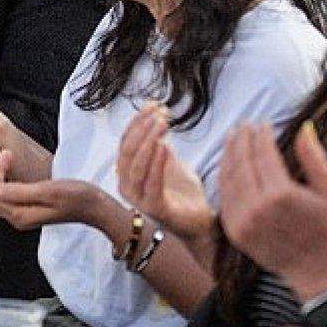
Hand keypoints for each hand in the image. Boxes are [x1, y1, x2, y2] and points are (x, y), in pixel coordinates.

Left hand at [0, 150, 106, 230]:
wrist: (95, 206)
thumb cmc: (77, 197)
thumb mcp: (48, 190)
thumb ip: (19, 192)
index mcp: (20, 215)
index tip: (8, 154)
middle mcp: (17, 218)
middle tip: (8, 154)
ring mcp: (21, 214)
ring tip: (11, 158)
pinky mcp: (26, 208)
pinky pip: (5, 193)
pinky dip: (5, 178)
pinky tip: (15, 167)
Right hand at [117, 102, 215, 243]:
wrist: (200, 221)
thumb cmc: (182, 192)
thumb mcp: (168, 160)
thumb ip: (158, 142)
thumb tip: (153, 114)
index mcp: (127, 173)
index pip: (125, 142)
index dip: (137, 122)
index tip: (153, 105)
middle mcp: (127, 187)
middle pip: (128, 152)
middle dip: (143, 128)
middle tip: (160, 113)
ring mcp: (139, 200)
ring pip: (136, 166)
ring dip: (149, 141)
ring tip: (163, 124)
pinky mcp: (155, 210)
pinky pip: (152, 183)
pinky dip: (157, 163)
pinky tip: (166, 146)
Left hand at [218, 122, 326, 290]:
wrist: (316, 270)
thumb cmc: (325, 229)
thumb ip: (314, 158)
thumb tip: (304, 128)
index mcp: (281, 195)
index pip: (264, 155)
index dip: (261, 136)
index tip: (262, 124)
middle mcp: (257, 207)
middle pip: (242, 163)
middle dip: (241, 140)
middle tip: (243, 126)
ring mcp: (242, 220)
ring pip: (228, 178)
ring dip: (229, 154)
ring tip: (232, 138)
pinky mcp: (234, 230)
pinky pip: (224, 196)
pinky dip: (224, 176)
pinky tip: (228, 164)